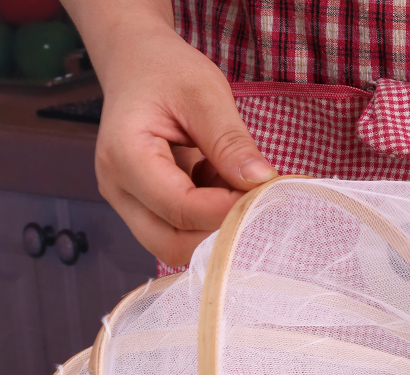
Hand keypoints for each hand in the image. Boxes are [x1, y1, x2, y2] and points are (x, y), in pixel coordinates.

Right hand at [94, 21, 276, 265]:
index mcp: (124, 155)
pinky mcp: (144, 209)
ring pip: (176, 246)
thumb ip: (231, 142)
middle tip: (250, 196)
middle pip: (172, 244)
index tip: (261, 192)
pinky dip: (208, 219)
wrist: (136, 64)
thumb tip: (261, 182)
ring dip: (213, 226)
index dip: (226, 209)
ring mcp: (128, 203)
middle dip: (219, 230)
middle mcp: (118, 189)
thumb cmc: (167, 72)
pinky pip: (179, 233)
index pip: (180, 209)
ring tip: (228, 182)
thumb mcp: (205, 94)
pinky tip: (217, 182)